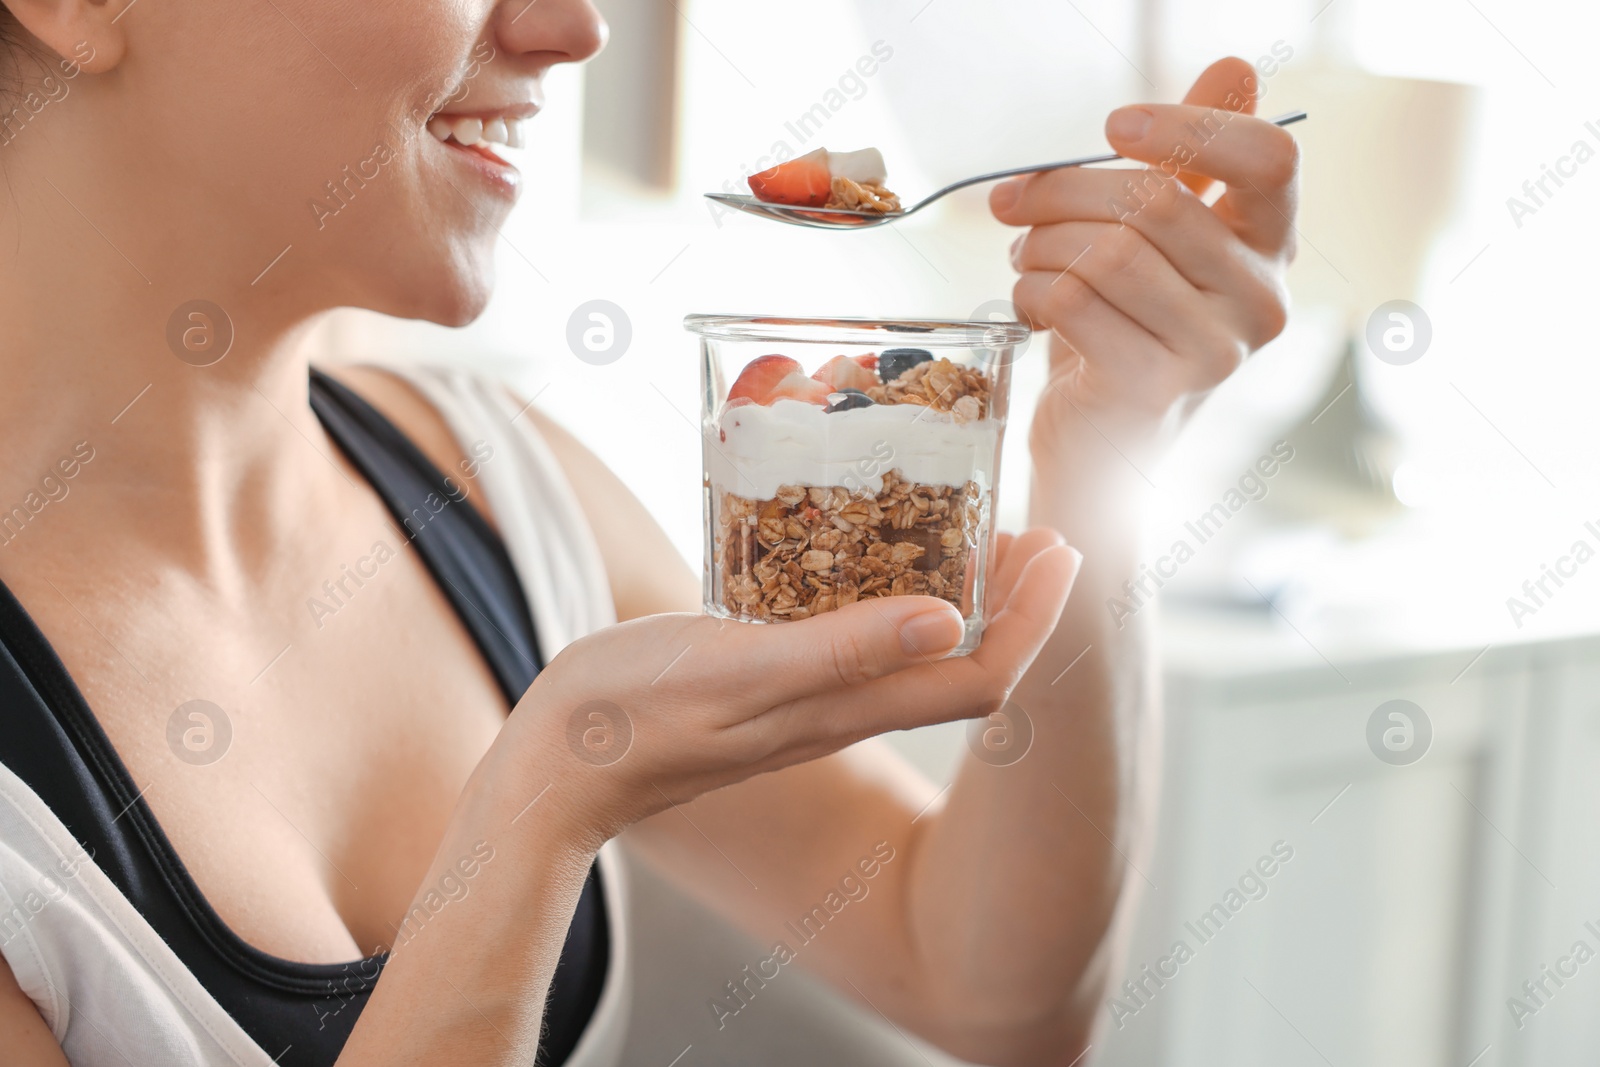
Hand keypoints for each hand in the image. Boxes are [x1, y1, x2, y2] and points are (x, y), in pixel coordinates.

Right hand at [501, 534, 1081, 847]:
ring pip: (918, 647)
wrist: (562, 762)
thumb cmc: (634, 714)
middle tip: (1032, 525)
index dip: (1037, 620)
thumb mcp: (736, 669)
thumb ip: (839, 649)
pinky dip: (890, 586)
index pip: (983, 678)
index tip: (1064, 549)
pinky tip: (866, 543)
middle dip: (1014, 599)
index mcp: (847, 707)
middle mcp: (844, 707)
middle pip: (966, 662)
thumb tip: (953, 622)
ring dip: (961, 590)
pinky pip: (861, 634)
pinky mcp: (775, 677)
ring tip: (970, 524)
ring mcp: (811, 696)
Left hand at [990, 57, 1299, 465]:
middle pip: (1156, 201)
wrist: (1102, 446)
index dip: (1189, 126)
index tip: (1115, 125)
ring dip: (1039, 245)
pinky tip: (1031, 304)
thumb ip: (1192, 159)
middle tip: (1015, 203)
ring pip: (1108, 252)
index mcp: (1272, 249)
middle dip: (1062, 191)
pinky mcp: (1153, 390)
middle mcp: (1262, 302)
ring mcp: (1214, 353)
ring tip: (1024, 258)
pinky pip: (1074, 302)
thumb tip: (1236, 66)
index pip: (1269, 160)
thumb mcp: (1161, 239)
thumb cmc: (1127, 331)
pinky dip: (1031, 292)